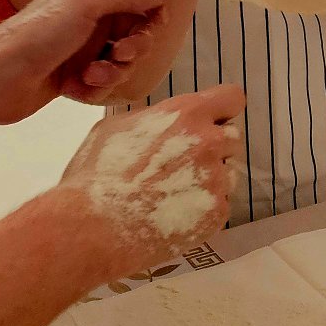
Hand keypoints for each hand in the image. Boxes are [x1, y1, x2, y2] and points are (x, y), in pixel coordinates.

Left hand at [0, 0, 163, 124]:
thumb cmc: (40, 33)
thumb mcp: (85, 1)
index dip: (151, 10)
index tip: (155, 24)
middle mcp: (89, 19)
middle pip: (134, 33)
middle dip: (134, 47)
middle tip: (119, 54)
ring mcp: (80, 50)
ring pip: (120, 64)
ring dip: (112, 73)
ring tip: (90, 76)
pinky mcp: (72, 79)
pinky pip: (101, 86)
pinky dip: (93, 89)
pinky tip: (74, 89)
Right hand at [51, 85, 245, 275]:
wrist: (94, 228)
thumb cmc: (96, 174)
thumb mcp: (116, 127)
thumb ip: (152, 119)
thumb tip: (164, 123)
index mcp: (186, 114)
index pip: (231, 98)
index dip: (221, 110)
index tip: (209, 122)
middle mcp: (209, 142)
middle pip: (231, 138)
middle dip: (213, 148)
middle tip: (182, 166)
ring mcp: (216, 180)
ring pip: (228, 173)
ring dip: (210, 180)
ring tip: (175, 196)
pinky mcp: (217, 213)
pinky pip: (219, 205)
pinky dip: (203, 210)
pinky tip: (175, 215)